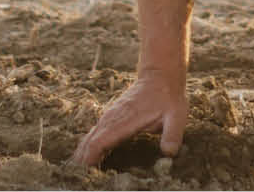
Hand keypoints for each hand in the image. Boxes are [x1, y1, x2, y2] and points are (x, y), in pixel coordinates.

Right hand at [69, 70, 188, 167]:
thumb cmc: (168, 99)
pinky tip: (85, 156)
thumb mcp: (176, 116)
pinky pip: (95, 132)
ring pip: (90, 136)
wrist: (159, 77)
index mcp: (126, 120)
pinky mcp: (111, 116)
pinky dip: (88, 145)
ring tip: (76, 170)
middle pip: (91, 140)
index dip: (91, 156)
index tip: (85, 170)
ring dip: (82, 152)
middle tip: (77, 176)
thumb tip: (169, 153)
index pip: (101, 140)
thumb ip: (172, 134)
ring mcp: (110, 116)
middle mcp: (113, 118)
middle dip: (82, 158)